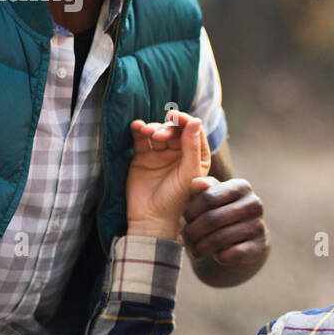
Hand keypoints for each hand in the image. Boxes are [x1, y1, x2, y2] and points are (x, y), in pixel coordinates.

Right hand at [125, 110, 211, 238]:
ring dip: (153, 128)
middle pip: (175, 130)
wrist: (151, 218)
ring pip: (158, 131)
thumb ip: (192, 147)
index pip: (193, 131)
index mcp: (196, 156)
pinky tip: (137, 127)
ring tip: (148, 134)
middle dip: (167, 128)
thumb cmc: (176, 199)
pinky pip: (141, 138)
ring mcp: (160, 153)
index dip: (186, 121)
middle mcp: (179, 152)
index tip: (176, 117)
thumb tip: (196, 120)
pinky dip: (139, 130)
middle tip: (159, 136)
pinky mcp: (142, 156)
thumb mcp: (189, 172)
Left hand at [182, 177, 268, 275]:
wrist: (243, 241)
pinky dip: (219, 257)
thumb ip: (201, 190)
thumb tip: (197, 183)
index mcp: (241, 186)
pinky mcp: (260, 246)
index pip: (207, 198)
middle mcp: (254, 203)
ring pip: (220, 238)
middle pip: (212, 219)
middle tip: (183, 239)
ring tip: (193, 250)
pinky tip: (215, 255)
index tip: (183, 221)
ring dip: (201, 247)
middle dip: (192, 232)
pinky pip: (232, 254)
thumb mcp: (209, 200)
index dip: (190, 212)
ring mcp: (259, 225)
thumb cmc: (219, 215)